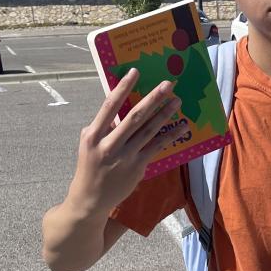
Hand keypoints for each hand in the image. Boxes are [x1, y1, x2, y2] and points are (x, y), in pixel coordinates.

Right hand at [66, 69, 183, 215]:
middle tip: (168, 84)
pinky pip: (157, 147)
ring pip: (149, 131)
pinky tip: (182, 127)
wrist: (91, 198)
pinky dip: (170, 136)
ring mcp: (125, 157)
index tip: (135, 72)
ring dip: (165, 114)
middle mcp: (110, 145)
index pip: (109, 106)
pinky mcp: (138, 167)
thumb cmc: (90, 165)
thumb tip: (120, 108)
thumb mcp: (89, 143)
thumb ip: (104, 126)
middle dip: (153, 99)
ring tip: (177, 101)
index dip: (122, 88)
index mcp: (93, 135)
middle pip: (135, 117)